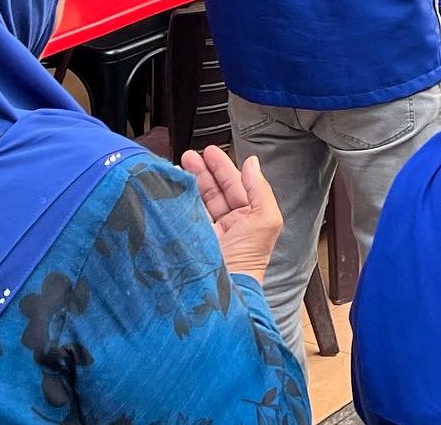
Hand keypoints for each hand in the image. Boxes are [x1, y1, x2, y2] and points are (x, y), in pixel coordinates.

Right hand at [180, 146, 282, 283]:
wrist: (224, 288)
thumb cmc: (249, 258)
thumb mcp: (266, 219)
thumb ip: (260, 189)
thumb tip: (253, 163)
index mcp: (249, 217)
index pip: (235, 185)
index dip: (223, 167)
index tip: (210, 151)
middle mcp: (229, 223)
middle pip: (214, 190)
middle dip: (203, 171)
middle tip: (190, 155)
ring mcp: (208, 231)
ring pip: (198, 200)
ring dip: (190, 181)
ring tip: (180, 165)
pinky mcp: (190, 239)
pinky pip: (185, 214)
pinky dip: (179, 200)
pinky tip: (174, 187)